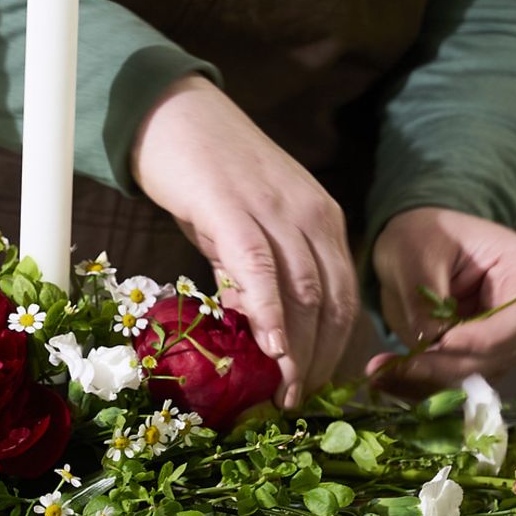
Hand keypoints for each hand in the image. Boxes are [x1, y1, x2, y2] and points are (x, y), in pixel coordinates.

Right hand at [131, 75, 358, 408]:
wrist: (172, 113)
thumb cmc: (208, 172)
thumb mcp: (247, 225)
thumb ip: (258, 274)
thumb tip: (261, 329)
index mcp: (322, 218)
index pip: (344, 294)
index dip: (335, 347)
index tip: (318, 386)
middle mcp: (310, 213)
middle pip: (331, 300)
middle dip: (320, 359)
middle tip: (300, 402)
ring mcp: (275, 209)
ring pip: (303, 292)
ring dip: (298, 350)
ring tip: (285, 392)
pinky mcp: (234, 208)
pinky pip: (261, 269)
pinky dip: (270, 313)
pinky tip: (270, 348)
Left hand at [366, 206, 515, 393]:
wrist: (414, 244)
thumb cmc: (422, 234)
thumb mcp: (417, 254)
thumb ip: (425, 299)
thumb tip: (431, 344)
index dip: (487, 337)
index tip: (444, 342)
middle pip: (504, 352)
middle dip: (452, 364)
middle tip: (403, 365)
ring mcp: (508, 336)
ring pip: (481, 373)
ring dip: (434, 378)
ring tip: (384, 371)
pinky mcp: (483, 356)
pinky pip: (460, 378)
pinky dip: (425, 382)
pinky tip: (389, 376)